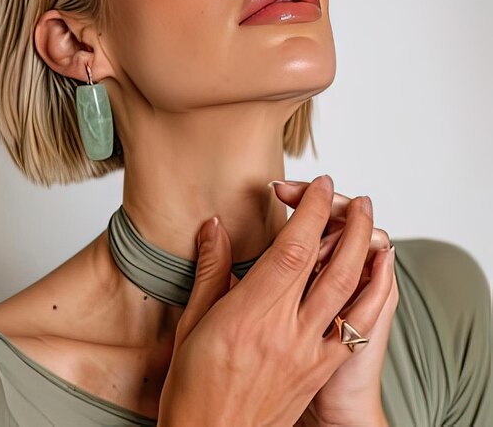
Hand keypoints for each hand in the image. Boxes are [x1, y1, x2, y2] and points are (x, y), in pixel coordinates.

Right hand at [157, 175, 390, 426]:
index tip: (318, 186)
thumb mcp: (192, 322)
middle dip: (348, 223)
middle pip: (330, 265)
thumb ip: (211, 270)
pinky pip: (356, 330)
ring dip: (366, 253)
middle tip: (356, 199)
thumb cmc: (193, 386)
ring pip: (350, 294)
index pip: (293, 249)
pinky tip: (380, 277)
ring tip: (373, 226)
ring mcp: (308, 352)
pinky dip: (374, 297)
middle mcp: (285, 330)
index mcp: (249, 313)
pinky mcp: (318, 370)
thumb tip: (213, 226)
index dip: (311, 211)